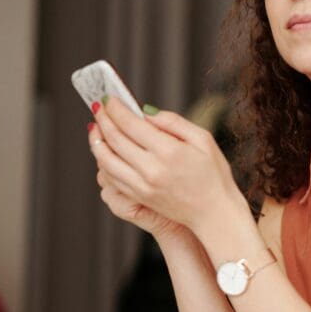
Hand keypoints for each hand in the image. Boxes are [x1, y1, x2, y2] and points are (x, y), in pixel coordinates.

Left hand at [88, 96, 247, 236]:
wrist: (215, 213)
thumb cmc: (214, 175)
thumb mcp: (204, 140)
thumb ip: (174, 122)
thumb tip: (146, 112)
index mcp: (169, 151)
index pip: (131, 124)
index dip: (116, 108)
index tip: (108, 98)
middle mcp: (152, 169)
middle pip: (114, 139)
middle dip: (103, 119)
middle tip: (98, 107)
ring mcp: (142, 186)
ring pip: (106, 159)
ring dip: (96, 140)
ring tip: (95, 127)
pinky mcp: (139, 197)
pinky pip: (111, 177)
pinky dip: (102, 160)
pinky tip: (104, 150)